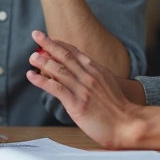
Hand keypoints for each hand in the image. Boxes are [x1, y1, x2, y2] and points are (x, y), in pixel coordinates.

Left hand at [26, 30, 140, 148]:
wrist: (127, 125)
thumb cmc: (118, 109)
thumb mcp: (108, 85)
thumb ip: (94, 77)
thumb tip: (80, 72)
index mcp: (97, 70)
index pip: (75, 52)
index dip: (60, 43)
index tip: (48, 38)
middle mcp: (89, 76)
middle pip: (65, 56)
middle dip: (49, 44)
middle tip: (36, 35)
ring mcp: (83, 89)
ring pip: (59, 70)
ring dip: (43, 61)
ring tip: (32, 57)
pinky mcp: (77, 103)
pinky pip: (56, 88)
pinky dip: (42, 81)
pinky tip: (32, 76)